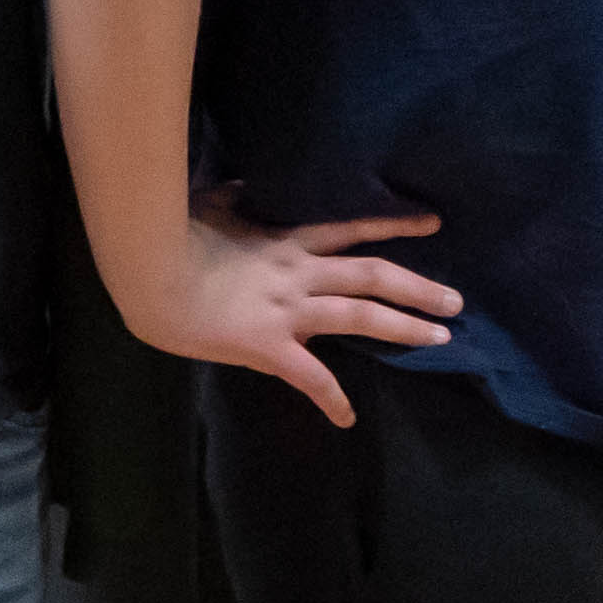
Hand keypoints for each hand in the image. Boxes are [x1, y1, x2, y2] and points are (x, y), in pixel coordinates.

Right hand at [119, 207, 462, 427]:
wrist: (145, 276)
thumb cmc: (170, 239)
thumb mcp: (211, 206)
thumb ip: (238, 198)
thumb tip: (245, 184)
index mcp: (284, 242)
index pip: (350, 228)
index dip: (393, 225)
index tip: (432, 224)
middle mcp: (296, 273)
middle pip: (372, 275)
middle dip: (418, 288)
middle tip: (457, 302)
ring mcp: (285, 309)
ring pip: (359, 316)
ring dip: (404, 327)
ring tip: (441, 337)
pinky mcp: (266, 344)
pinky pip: (308, 376)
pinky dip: (331, 398)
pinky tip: (347, 418)